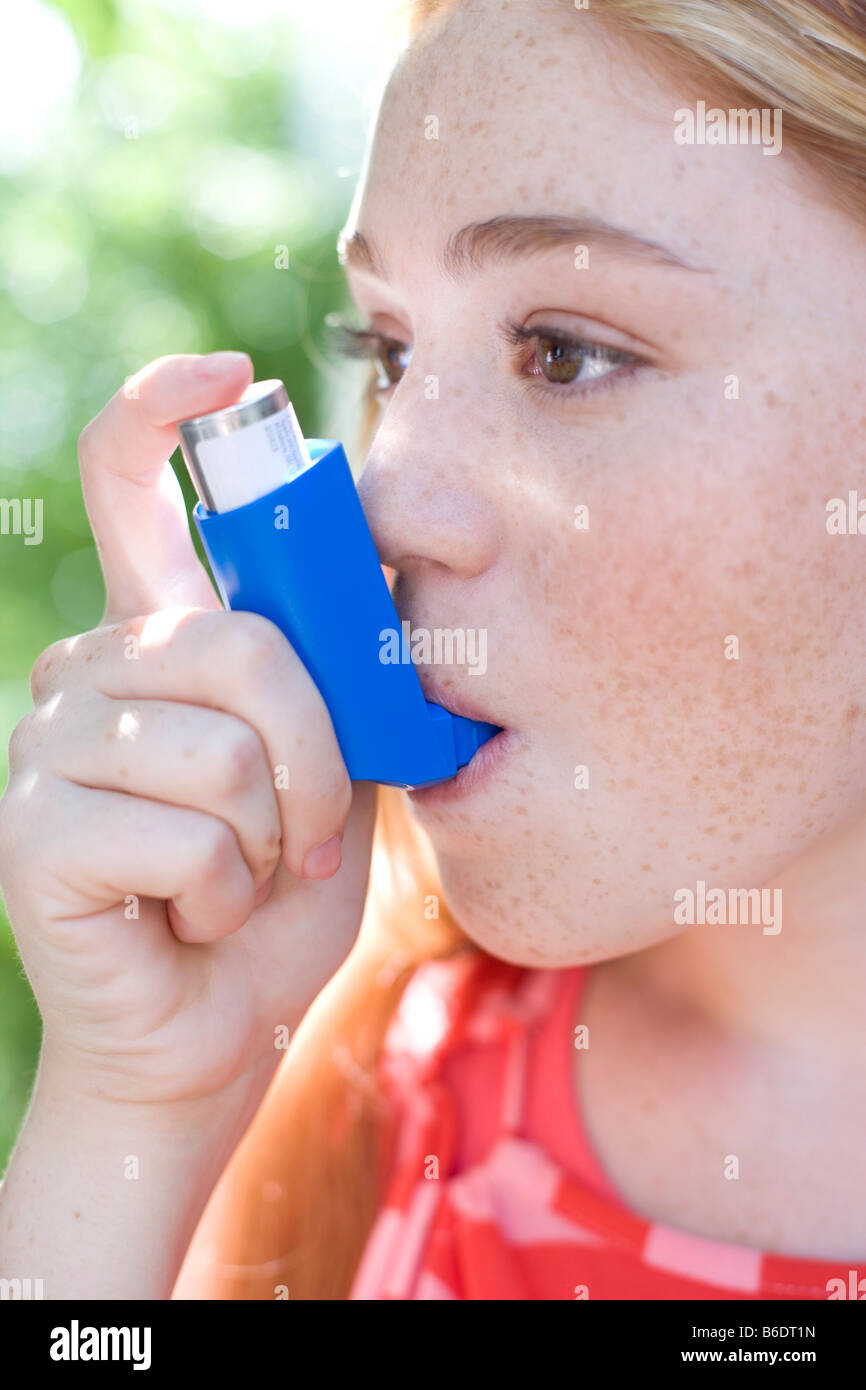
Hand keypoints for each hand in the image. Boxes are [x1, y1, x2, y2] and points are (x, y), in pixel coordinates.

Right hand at [0, 352, 376, 1107]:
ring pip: (222, 746)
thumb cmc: (276, 888)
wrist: (220, 1024)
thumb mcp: (331, 764)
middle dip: (314, 754)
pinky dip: (228, 892)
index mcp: (159, 637)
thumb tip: (403, 551)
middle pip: (238, 644)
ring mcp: (46, 747)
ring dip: (272, 835)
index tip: (229, 374)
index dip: (168, 410)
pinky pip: (189, 834)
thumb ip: (337, 672)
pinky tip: (190, 917)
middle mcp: (88, 670)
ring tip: (241, 877)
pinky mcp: (33, 834)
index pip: (133, 485)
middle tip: (305, 829)